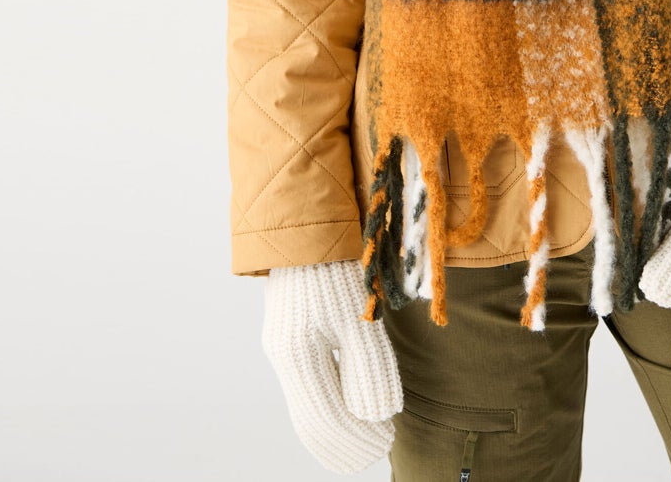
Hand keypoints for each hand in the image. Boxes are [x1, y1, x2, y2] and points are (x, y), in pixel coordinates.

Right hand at [261, 258, 404, 472]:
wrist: (309, 218)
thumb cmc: (336, 264)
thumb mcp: (357, 315)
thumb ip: (367, 368)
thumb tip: (377, 417)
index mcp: (296, 357)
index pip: (325, 420)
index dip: (356, 438)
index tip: (385, 444)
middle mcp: (284, 356)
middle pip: (311, 419)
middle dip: (344, 441)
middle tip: (378, 452)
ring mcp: (285, 343)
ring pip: (307, 403)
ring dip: (337, 426)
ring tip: (367, 437)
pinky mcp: (292, 330)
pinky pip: (308, 382)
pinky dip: (328, 403)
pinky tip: (348, 405)